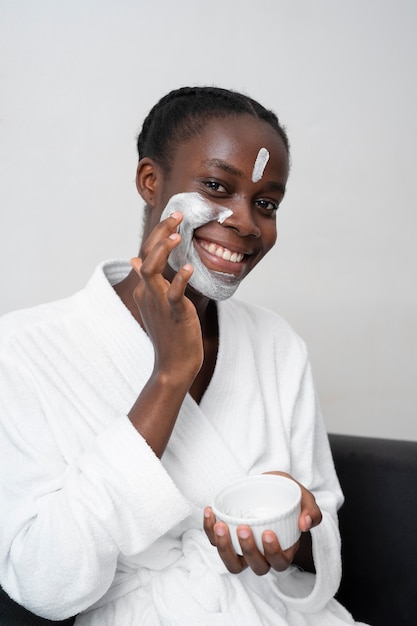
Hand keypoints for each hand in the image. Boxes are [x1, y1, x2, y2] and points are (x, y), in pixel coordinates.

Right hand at [131, 211, 202, 384]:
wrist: (173, 365)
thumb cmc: (169, 334)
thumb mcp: (155, 304)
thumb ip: (148, 281)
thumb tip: (135, 261)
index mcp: (145, 289)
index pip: (147, 254)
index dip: (158, 233)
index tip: (173, 218)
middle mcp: (148, 292)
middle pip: (147, 255)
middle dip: (160, 232)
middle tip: (177, 214)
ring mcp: (159, 303)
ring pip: (152, 270)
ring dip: (163, 251)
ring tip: (177, 234)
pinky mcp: (173, 314)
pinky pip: (174, 294)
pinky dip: (180, 279)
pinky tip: (188, 267)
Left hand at [203, 472, 321, 575]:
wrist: (269, 484)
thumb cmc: (288, 495)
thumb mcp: (305, 499)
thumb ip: (311, 511)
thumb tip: (305, 524)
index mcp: (283, 550)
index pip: (279, 563)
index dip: (272, 553)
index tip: (268, 533)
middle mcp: (262, 554)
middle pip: (255, 567)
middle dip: (247, 551)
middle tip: (243, 528)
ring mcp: (242, 548)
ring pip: (232, 562)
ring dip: (223, 547)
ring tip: (219, 525)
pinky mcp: (227, 537)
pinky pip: (214, 541)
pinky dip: (208, 529)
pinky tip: (209, 511)